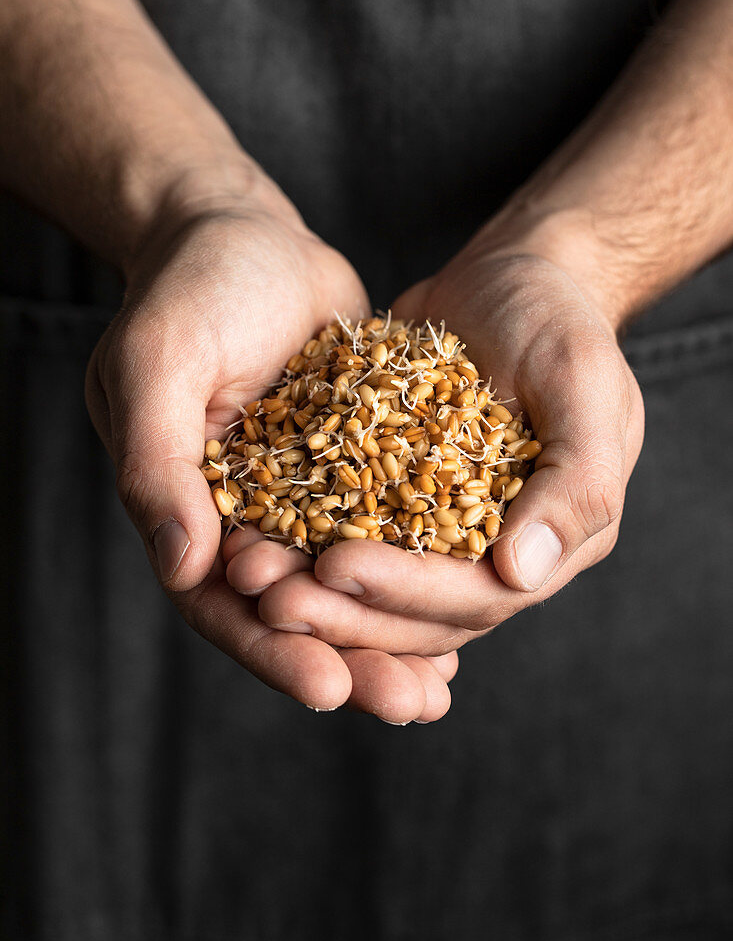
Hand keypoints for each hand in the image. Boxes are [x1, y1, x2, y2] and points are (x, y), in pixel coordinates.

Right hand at [85, 182, 457, 720]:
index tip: (330, 686)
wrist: (244, 234)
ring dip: (395, 634)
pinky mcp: (354, 463)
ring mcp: (301, 495)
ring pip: (349, 584)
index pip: (224, 605)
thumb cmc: (187, 290)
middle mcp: (243, 519)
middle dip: (353, 660)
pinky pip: (388, 527)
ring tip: (444, 686)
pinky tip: (469, 600)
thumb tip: (185, 568)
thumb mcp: (157, 365)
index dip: (273, 651)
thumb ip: (158, 465)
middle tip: (411, 706)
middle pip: (297, 613)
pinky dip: (421, 566)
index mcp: (186, 512)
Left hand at [243, 236, 643, 654]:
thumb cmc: (559, 318)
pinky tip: (247, 536)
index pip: (481, 595)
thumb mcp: (583, 380)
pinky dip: (301, 541)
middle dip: (347, 611)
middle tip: (273, 599)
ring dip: (315, 592)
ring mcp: (445, 528)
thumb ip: (576, 480)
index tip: (338, 568)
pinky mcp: (396, 497)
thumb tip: (522, 572)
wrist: (513, 277)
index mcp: (557, 538)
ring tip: (247, 576)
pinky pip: (347, 531)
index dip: (409, 591)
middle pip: (419, 610)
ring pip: (377, 587)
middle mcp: (500, 551)